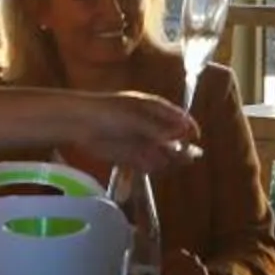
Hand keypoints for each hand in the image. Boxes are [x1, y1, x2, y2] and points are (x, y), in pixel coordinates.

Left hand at [61, 89, 199, 170]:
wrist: (79, 123)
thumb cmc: (108, 112)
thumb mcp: (135, 117)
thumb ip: (158, 129)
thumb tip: (181, 137)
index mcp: (155, 109)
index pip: (180, 119)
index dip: (188, 128)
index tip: (195, 138)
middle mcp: (152, 126)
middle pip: (174, 140)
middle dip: (179, 148)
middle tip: (182, 155)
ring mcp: (142, 142)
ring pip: (162, 155)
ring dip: (165, 159)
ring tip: (160, 157)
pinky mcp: (131, 156)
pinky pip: (147, 164)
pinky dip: (149, 166)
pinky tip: (147, 163)